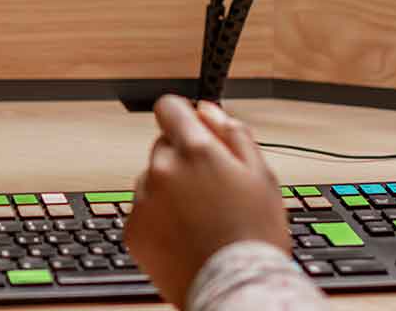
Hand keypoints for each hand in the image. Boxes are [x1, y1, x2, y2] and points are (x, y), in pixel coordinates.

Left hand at [124, 96, 290, 307]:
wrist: (236, 287)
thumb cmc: (254, 234)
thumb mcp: (261, 175)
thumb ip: (233, 134)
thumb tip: (209, 110)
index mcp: (195, 150)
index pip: (170, 108)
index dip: (183, 116)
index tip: (191, 127)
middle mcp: (163, 169)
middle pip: (163, 146)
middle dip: (183, 158)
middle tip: (211, 188)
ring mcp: (145, 200)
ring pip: (152, 179)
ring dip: (169, 189)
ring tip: (201, 218)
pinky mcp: (134, 229)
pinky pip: (143, 210)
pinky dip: (159, 218)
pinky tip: (185, 234)